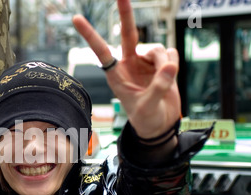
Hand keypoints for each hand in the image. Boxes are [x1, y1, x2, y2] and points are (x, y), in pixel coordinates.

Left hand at [72, 0, 180, 139]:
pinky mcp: (161, 63)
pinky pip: (170, 53)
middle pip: (129, 34)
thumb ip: (158, 87)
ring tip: (164, 81)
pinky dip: (173, 63)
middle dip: (125, 14)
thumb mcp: (147, 107)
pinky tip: (171, 75)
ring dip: (163, 62)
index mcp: (116, 75)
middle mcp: (129, 64)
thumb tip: (169, 66)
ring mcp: (145, 62)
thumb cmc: (146, 118)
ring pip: (157, 48)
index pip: (101, 51)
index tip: (76, 19)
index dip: (90, 35)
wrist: (160, 124)